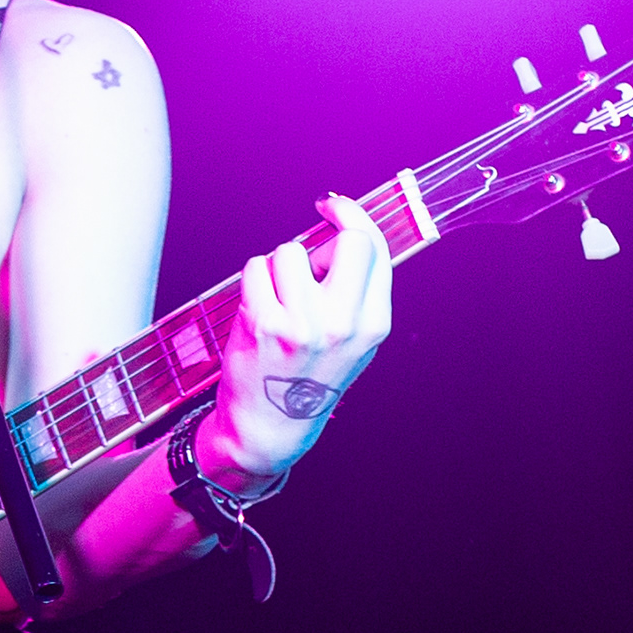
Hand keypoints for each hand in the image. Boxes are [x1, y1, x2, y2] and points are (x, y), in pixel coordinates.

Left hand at [208, 191, 393, 486]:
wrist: (270, 427)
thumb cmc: (308, 375)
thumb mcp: (352, 341)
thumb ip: (356, 291)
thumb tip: (342, 231)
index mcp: (374, 324)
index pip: (377, 250)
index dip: (355, 217)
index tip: (336, 206)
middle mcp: (344, 324)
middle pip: (349, 241)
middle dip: (328, 227)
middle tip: (309, 239)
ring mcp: (303, 324)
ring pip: (291, 252)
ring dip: (279, 265)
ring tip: (277, 297)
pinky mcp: (264, 324)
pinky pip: (257, 268)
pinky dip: (255, 279)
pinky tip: (258, 307)